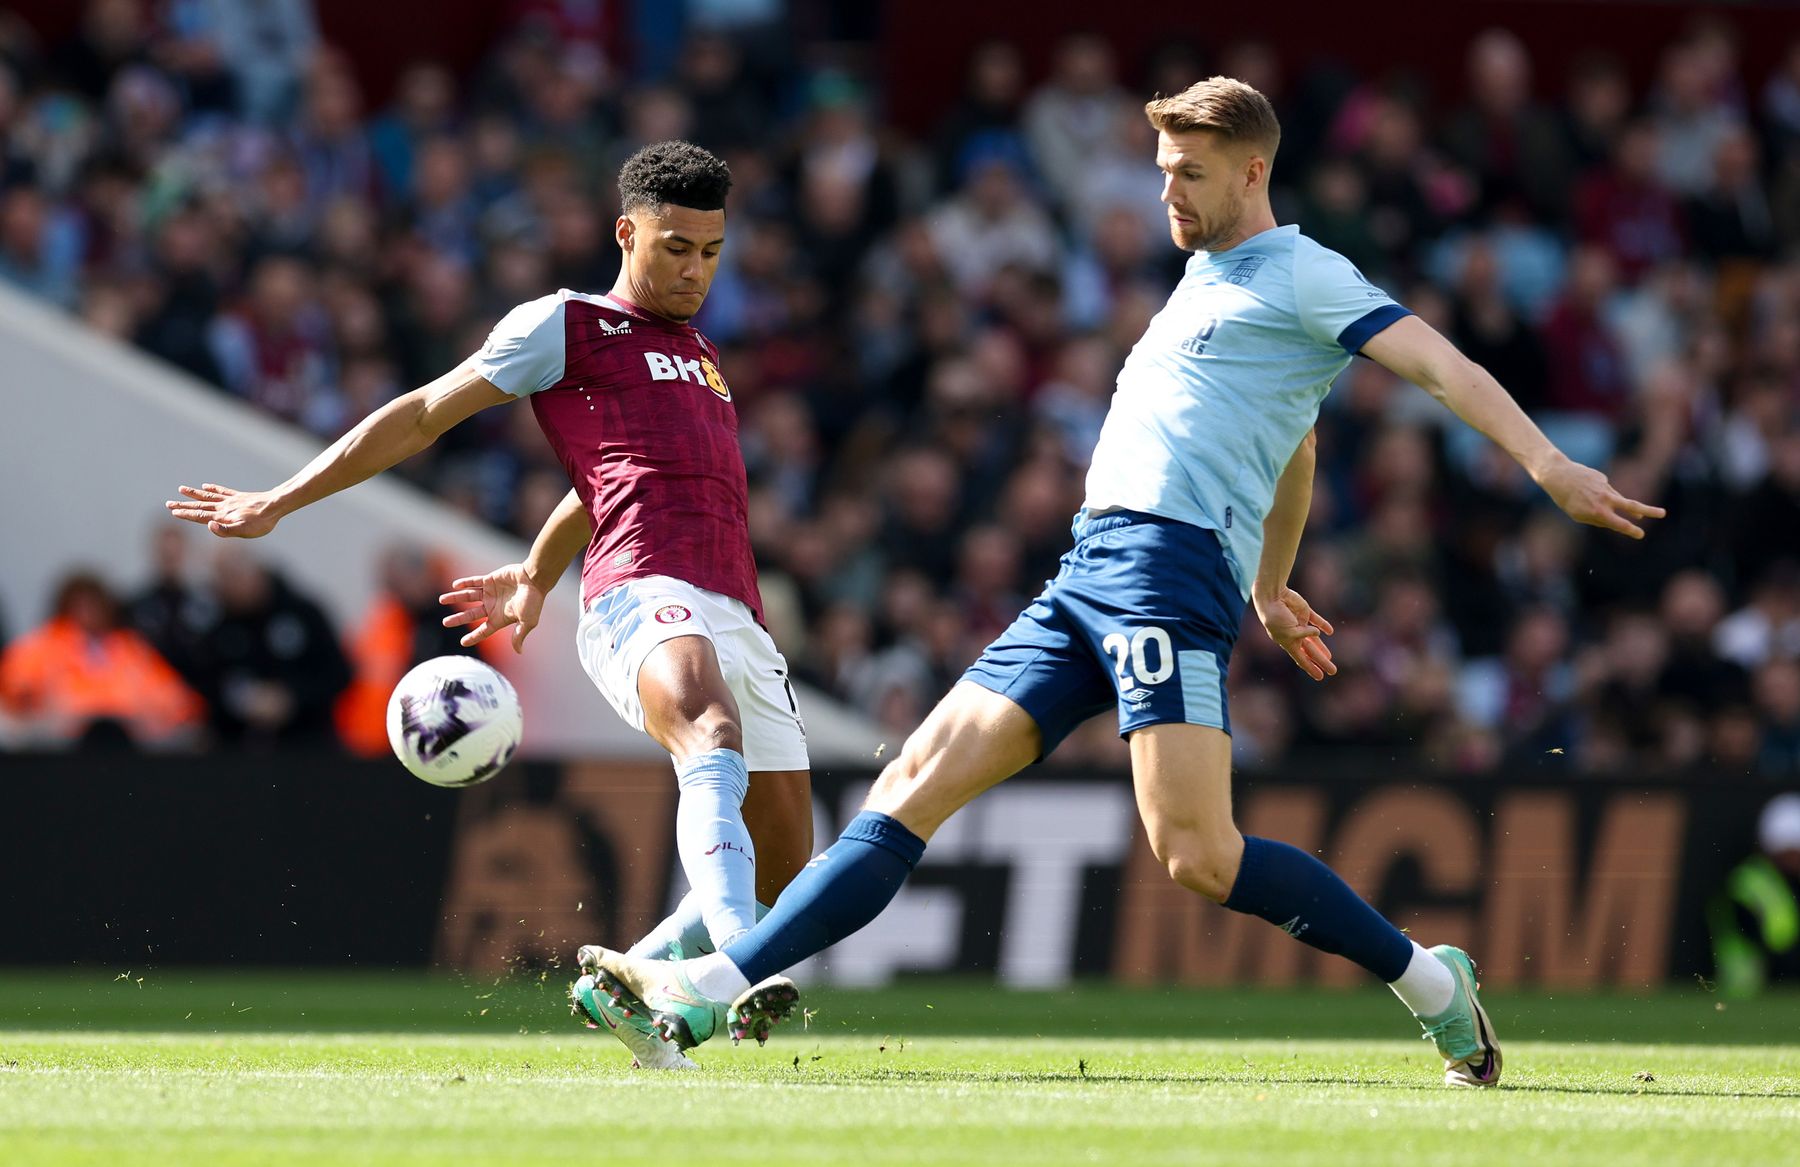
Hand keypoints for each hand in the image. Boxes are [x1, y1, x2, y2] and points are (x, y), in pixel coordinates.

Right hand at [165, 483, 283, 538]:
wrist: (276, 505)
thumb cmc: (261, 522)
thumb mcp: (244, 531)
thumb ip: (225, 531)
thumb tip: (208, 526)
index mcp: (222, 516)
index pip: (199, 515)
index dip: (185, 514)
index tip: (173, 511)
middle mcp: (223, 507)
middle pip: (200, 505)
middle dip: (184, 505)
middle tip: (168, 503)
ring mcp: (231, 500)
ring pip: (208, 496)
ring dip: (194, 494)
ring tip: (181, 489)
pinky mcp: (239, 496)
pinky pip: (222, 491)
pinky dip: (213, 488)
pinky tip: (206, 485)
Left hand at [439, 563, 544, 651]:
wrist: (535, 580)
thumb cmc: (533, 602)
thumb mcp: (527, 622)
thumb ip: (519, 635)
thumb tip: (519, 652)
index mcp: (500, 618)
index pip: (483, 630)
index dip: (473, 637)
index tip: (462, 642)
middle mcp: (493, 606)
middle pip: (471, 615)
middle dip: (458, 619)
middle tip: (445, 623)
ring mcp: (490, 593)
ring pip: (468, 596)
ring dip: (455, 598)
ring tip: (441, 599)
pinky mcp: (490, 580)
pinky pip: (474, 582)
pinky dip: (464, 583)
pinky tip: (454, 585)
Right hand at [1255, 586, 1336, 681]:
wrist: (1271, 596)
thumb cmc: (1275, 616)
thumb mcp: (1287, 631)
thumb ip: (1302, 634)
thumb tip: (1319, 633)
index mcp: (1287, 642)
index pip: (1301, 658)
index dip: (1310, 668)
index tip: (1320, 677)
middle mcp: (1293, 634)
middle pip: (1310, 651)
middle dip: (1321, 661)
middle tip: (1333, 671)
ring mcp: (1299, 623)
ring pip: (1314, 638)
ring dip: (1322, 648)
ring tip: (1330, 658)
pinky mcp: (1304, 611)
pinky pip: (1316, 619)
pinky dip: (1323, 624)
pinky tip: (1330, 631)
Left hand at [1536, 457, 1665, 539]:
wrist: (1559, 476)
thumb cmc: (1567, 500)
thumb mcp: (1579, 516)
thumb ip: (1599, 520)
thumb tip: (1616, 522)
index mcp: (1598, 512)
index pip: (1620, 524)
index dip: (1631, 530)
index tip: (1640, 534)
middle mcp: (1605, 499)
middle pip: (1632, 506)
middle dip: (1649, 510)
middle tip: (1663, 513)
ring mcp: (1606, 487)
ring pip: (1620, 499)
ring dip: (1630, 507)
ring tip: (1640, 514)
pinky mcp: (1603, 479)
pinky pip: (1605, 491)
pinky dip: (1599, 494)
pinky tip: (1586, 491)